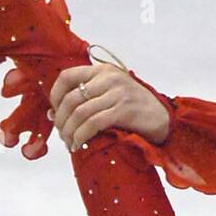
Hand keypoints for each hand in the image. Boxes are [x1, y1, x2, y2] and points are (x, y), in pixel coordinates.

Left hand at [48, 64, 170, 151]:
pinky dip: (81, 136)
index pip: (67, 76)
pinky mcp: (124, 110)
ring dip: (70, 132)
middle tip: (62, 135)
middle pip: (71, 99)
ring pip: (80, 113)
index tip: (55, 113)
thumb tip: (52, 114)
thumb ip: (85, 100)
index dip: (54, 96)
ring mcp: (117, 93)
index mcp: (102, 71)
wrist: (163, 118)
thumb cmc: (133, 110)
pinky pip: (93, 124)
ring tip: (69, 143)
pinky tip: (79, 144)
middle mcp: (109, 78)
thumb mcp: (108, 96)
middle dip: (61, 121)